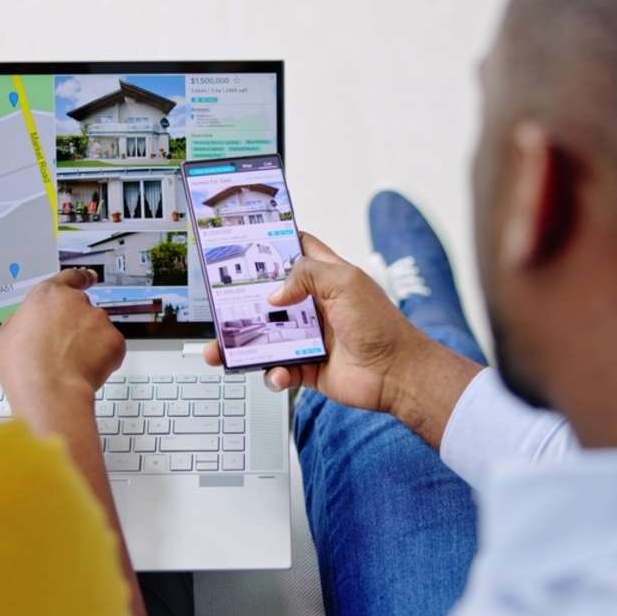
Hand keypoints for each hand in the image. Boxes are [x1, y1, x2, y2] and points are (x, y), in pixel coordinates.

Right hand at [0, 268, 124, 432]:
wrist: (49, 392)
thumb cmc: (24, 367)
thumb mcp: (6, 335)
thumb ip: (23, 319)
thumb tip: (29, 322)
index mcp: (47, 295)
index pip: (70, 277)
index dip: (80, 279)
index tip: (88, 278)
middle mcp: (75, 301)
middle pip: (82, 308)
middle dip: (77, 326)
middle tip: (63, 349)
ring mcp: (98, 319)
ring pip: (97, 329)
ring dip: (89, 343)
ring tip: (69, 365)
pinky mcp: (115, 340)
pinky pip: (111, 347)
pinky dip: (103, 358)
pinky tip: (84, 371)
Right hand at [203, 233, 439, 417]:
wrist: (397, 374)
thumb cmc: (381, 325)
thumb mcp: (345, 283)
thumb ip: (307, 275)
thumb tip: (274, 293)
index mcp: (325, 278)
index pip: (295, 251)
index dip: (272, 244)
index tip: (244, 241)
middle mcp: (313, 306)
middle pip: (269, 298)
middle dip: (242, 302)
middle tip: (219, 305)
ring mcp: (308, 337)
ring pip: (265, 337)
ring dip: (243, 344)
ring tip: (221, 351)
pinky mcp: (306, 366)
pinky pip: (278, 369)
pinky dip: (274, 373)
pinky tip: (279, 374)